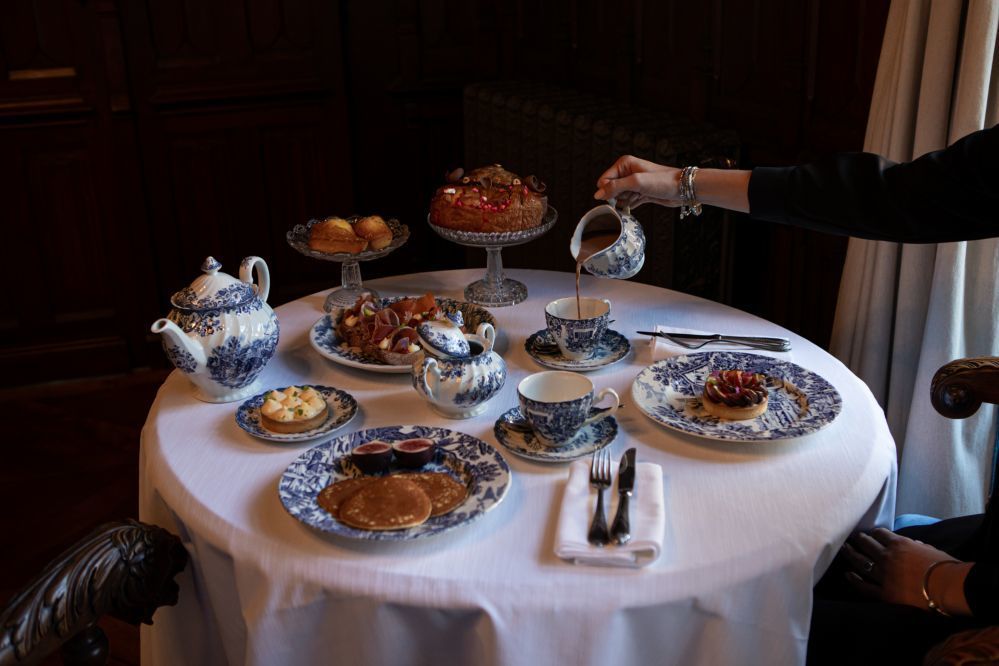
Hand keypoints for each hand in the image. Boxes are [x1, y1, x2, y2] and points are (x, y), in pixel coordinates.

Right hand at [594, 155, 680, 209]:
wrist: (682, 189)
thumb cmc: (662, 181)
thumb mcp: (636, 182)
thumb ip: (615, 187)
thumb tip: (597, 195)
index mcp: (624, 164)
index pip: (604, 180)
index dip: (608, 190)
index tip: (619, 194)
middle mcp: (627, 172)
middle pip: (610, 190)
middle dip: (619, 196)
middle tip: (632, 193)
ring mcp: (633, 184)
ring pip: (619, 197)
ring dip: (626, 201)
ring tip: (639, 196)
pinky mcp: (639, 193)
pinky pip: (627, 202)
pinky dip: (632, 204)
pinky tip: (641, 200)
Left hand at [841, 527, 967, 611]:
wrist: (949, 587)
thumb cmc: (945, 566)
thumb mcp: (930, 549)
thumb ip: (917, 546)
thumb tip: (913, 544)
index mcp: (899, 544)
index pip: (880, 534)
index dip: (875, 533)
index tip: (871, 533)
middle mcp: (887, 556)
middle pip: (866, 544)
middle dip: (859, 540)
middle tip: (853, 538)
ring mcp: (883, 575)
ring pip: (860, 562)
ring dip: (851, 554)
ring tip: (845, 549)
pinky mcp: (884, 593)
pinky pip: (864, 586)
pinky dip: (854, 580)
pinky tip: (848, 575)